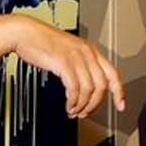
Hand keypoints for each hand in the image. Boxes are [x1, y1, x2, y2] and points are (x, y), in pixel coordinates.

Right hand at [3, 16, 124, 118]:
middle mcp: (86, 53)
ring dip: (82, 105)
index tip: (120, 105)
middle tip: (86, 112)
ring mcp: (76, 57)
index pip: (112, 73)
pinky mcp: (63, 62)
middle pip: (102, 85)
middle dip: (95, 104)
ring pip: (89, 89)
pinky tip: (69, 105)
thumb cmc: (41, 41)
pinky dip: (73, 101)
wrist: (25, 32)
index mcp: (90, 50)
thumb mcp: (68, 51)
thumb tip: (86, 88)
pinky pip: (74, 89)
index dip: (118, 92)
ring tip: (74, 110)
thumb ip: (80, 65)